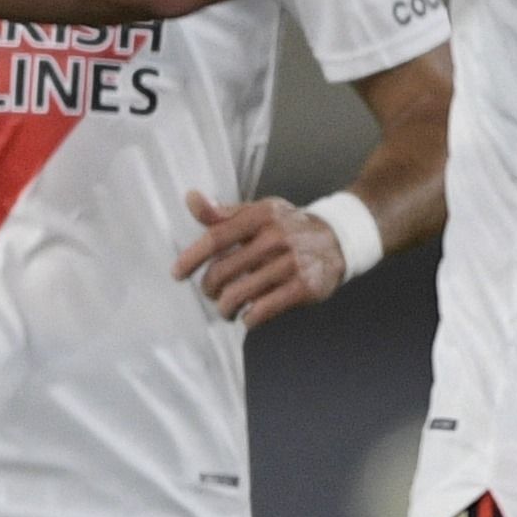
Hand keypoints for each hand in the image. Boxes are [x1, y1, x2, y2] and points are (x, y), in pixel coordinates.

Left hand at [172, 191, 348, 327]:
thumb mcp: (258, 212)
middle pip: (223, 271)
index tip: (177, 274)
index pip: (216, 237)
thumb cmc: (288, 227)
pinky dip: (248, 318)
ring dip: (225, 307)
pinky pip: (262, 310)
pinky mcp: (304, 287)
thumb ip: (223, 213)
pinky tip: (248, 316)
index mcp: (260, 216)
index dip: (192, 258)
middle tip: (211, 293)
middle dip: (209, 288)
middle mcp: (275, 237)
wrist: (338, 238)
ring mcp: (291, 263)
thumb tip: (190, 198)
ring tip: (226, 309)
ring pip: (239, 294)